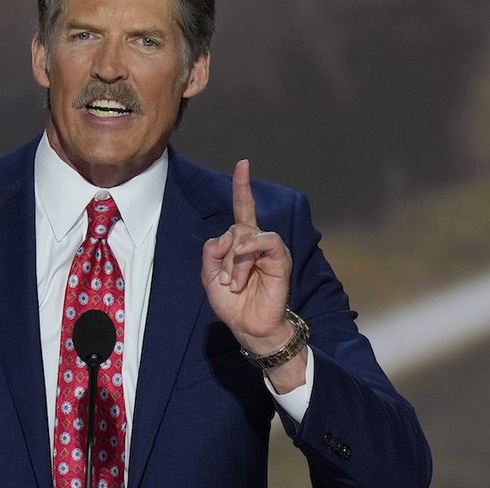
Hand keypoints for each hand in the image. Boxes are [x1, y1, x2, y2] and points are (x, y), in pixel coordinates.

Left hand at [202, 160, 293, 356]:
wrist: (247, 325)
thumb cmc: (231, 302)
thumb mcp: (209, 275)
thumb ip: (212, 251)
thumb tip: (229, 237)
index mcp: (240, 242)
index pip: (243, 208)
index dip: (243, 187)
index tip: (243, 164)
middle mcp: (256, 241)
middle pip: (234, 228)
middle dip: (223, 257)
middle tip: (226, 282)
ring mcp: (269, 249)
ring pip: (245, 235)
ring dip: (234, 262)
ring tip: (234, 284)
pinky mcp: (280, 258)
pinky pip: (266, 241)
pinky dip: (250, 249)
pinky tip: (243, 263)